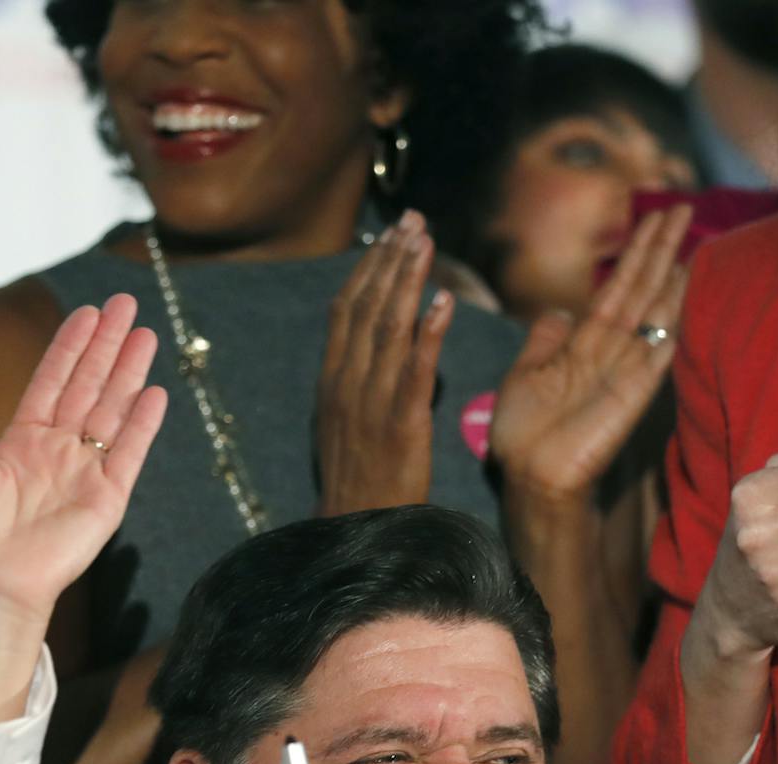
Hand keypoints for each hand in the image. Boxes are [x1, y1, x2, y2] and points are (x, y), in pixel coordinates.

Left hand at [0, 297, 165, 719]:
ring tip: (146, 334)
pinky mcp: (107, 499)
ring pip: (112, 411)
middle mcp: (58, 453)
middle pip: (89, 386)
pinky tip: (156, 392)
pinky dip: (143, 424)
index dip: (70, 346)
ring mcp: (85, 474)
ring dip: (129, 372)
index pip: (52, 381)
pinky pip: (129, 453)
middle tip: (126, 304)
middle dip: (107, 345)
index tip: (87, 312)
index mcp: (22, 443)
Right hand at [315, 209, 453, 515]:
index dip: (368, 269)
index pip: (347, 310)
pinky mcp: (401, 424)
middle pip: (367, 307)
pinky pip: (415, 371)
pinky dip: (428, 333)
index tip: (388, 236)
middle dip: (389, 260)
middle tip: (412, 220)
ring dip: (407, 280)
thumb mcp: (343, 423)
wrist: (356, 529)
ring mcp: (372, 402)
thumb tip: (371, 345)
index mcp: (333, 381)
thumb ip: (355, 382)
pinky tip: (444, 302)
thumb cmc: (358, 481)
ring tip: (424, 241)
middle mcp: (348, 383)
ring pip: (388, 328)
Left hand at [490, 203, 691, 503]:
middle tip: (682, 206)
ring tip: (688, 233)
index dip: (635, 252)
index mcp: (584, 343)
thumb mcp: (525, 375)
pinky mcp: (634, 391)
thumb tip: (558, 312)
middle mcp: (610, 350)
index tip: (653, 217)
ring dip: (670, 271)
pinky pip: (658, 346)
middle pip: (641, 287)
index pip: (616, 287)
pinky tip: (686, 286)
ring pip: (652, 308)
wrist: (529, 477)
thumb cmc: (523, 434)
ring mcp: (626, 368)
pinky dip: (671, 317)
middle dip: (659, 247)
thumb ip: (544, 342)